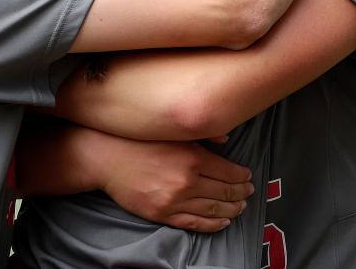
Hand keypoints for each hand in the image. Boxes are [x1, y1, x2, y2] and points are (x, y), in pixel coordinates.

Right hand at [99, 137, 253, 231]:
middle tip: (249, 192)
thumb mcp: (172, 131)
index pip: (229, 172)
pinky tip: (222, 222)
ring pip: (213, 210)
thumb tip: (226, 138)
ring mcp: (175, 200)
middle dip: (241, 193)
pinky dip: (212, 225)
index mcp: (192, 157)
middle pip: (225, 192)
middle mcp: (187, 181)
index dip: (243, 176)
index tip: (248, 176)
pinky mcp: (163, 214)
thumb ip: (202, 134)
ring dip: (231, 210)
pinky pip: (195, 223)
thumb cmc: (139, 140)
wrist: (107, 157)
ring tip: (240, 207)